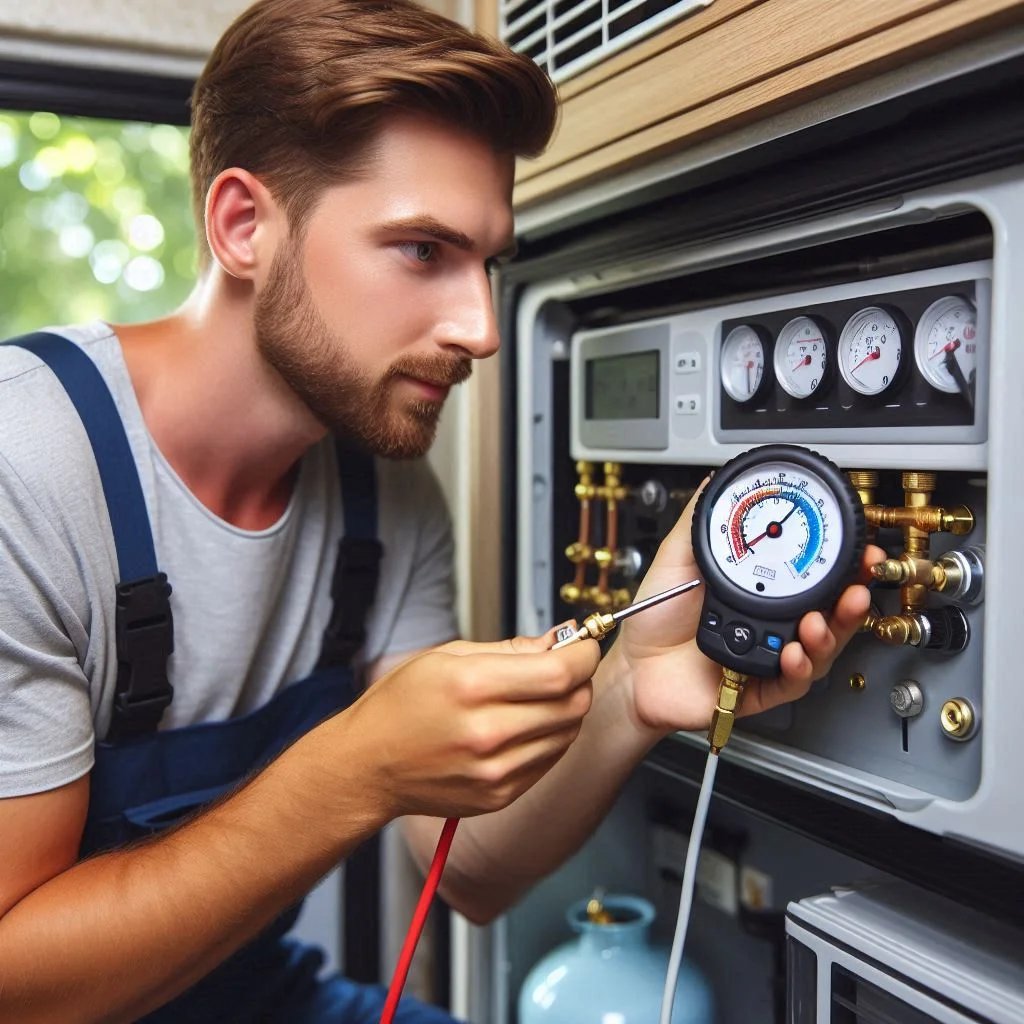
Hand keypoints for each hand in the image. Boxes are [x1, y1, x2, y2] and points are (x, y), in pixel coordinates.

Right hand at [339, 633, 598, 818]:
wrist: (367, 766)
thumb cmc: (400, 705)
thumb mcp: (447, 656)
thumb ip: (512, 648)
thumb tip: (561, 637)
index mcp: (472, 687)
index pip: (560, 673)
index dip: (583, 654)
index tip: (583, 645)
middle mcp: (487, 733)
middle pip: (573, 704)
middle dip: (579, 679)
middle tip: (565, 667)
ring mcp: (495, 770)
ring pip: (568, 733)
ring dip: (566, 709)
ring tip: (538, 696)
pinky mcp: (500, 795)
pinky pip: (549, 760)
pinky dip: (549, 737)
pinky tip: (524, 725)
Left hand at [611, 479, 884, 735]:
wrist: (634, 667)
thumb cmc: (655, 618)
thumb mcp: (677, 560)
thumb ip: (700, 524)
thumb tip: (715, 482)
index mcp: (759, 591)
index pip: (812, 577)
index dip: (840, 566)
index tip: (859, 550)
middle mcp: (770, 623)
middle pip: (828, 613)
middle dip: (850, 601)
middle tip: (858, 587)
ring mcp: (768, 655)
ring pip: (817, 649)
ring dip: (828, 634)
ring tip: (819, 621)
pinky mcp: (758, 688)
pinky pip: (789, 682)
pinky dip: (797, 668)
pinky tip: (794, 653)